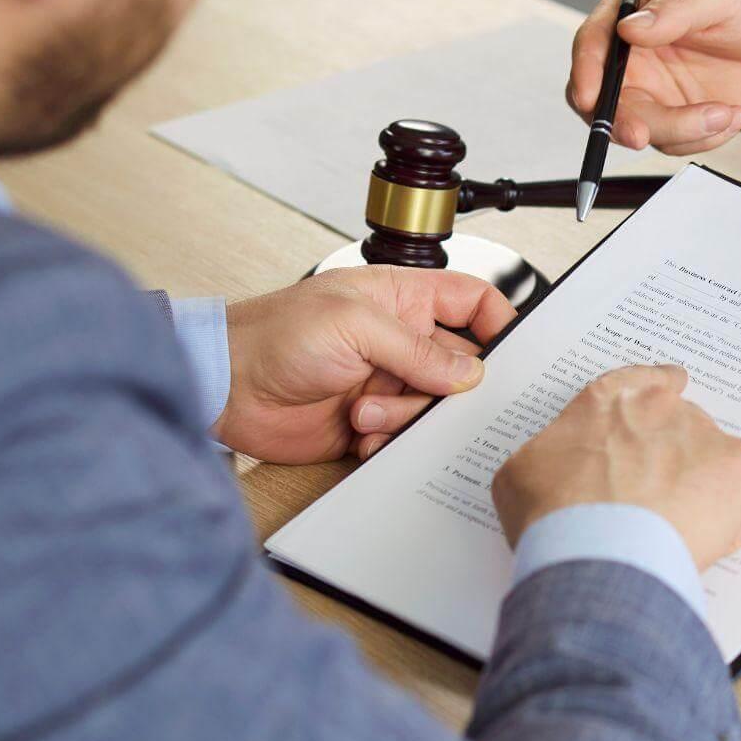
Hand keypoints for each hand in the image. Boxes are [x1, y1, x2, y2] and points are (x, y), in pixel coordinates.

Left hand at [215, 267, 515, 463]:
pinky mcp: (369, 422)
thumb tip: (468, 373)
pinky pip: (404, 438)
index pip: (471, 301)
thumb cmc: (273, 335)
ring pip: (433, 408)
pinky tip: (360, 432)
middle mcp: (398, 341)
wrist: (225, 387)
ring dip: (406, 415)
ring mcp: (385, 382)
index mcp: (400, 299)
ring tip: (364, 410)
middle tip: (435, 396)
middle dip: (453, 388)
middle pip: (461, 366)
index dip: (499, 322)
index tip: (515, 352)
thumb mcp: (353, 325)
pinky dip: (388, 441)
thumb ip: (417, 348)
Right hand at [491, 365, 740, 569]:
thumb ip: (552, 457)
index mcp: (612, 400)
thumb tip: (556, 472)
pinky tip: (701, 547)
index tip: (671, 392)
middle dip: (672, 463)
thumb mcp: (523, 473)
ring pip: (713, 468)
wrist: (594, 550)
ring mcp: (707, 440)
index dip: (659, 391)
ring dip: (700, 494)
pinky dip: (730, 526)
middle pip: (681, 430)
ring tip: (673, 535)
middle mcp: (664, 409)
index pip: (645, 380)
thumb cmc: (552, 514)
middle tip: (651, 506)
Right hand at [567, 0, 740, 155]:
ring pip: (640, 127)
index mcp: (631, 11)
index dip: (585, 71)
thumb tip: (630, 29)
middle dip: (622, 121)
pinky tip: (732, 115)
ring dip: (683, 130)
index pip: (592, 42)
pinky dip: (704, 138)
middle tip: (641, 135)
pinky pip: (673, 143)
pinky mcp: (675, 118)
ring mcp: (653, 90)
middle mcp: (633, 54)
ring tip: (728, 113)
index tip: (590, 98)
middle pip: (604, 98)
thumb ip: (676, 10)